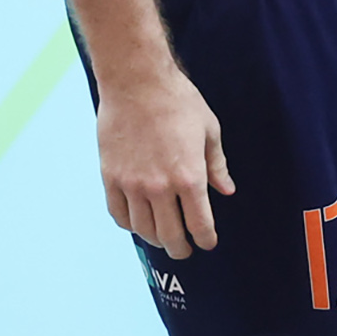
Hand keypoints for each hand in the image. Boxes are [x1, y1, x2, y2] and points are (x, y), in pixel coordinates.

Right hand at [97, 66, 231, 259]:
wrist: (137, 84)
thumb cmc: (179, 102)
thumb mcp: (209, 131)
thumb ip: (217, 166)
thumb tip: (226, 191)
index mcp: (190, 176)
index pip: (199, 223)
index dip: (205, 239)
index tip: (208, 244)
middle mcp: (159, 187)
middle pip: (169, 234)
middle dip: (180, 248)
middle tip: (185, 251)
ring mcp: (131, 185)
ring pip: (142, 229)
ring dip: (155, 239)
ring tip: (164, 239)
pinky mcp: (110, 178)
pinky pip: (118, 214)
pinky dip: (129, 225)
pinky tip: (138, 224)